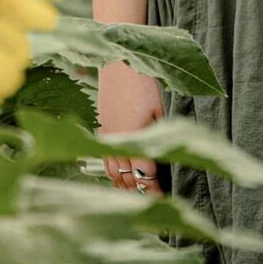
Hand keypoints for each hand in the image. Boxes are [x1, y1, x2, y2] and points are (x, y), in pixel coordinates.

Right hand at [98, 60, 165, 194]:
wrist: (119, 64)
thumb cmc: (144, 84)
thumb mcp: (158, 110)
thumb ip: (158, 136)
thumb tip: (161, 156)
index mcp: (136, 137)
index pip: (144, 175)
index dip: (152, 190)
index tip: (160, 198)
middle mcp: (118, 141)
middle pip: (127, 179)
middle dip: (138, 192)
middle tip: (150, 200)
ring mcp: (107, 136)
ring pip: (112, 172)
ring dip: (124, 184)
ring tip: (134, 193)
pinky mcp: (101, 130)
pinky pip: (104, 159)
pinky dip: (112, 171)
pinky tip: (119, 176)